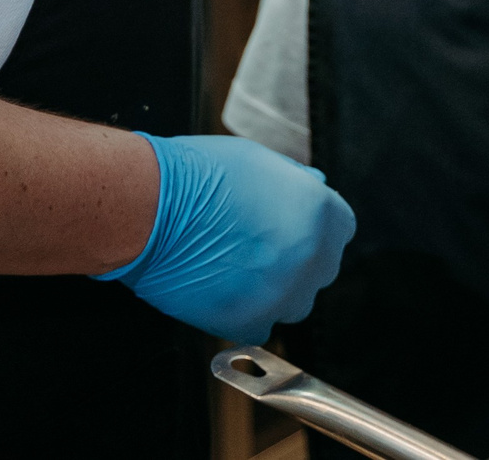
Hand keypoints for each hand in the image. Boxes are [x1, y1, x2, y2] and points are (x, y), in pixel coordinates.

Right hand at [96, 133, 354, 341]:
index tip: (294, 230)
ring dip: (275, 290)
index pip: (340, 230)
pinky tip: (221, 288)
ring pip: (294, 302)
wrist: (147, 209)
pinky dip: (245, 313)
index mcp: (317, 210)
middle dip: (297, 260)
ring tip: (234, 267)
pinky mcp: (248, 321)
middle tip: (257, 248)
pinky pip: (261, 326)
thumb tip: (314, 188)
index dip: (315, 229)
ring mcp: (280, 293)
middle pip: (320, 268)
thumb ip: (295, 183)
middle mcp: (309, 255)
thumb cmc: (195, 176)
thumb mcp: (259, 162)